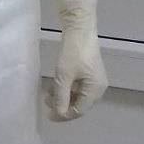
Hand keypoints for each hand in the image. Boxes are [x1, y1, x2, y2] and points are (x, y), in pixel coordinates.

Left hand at [42, 0, 107, 121]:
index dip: (63, 115)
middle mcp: (98, 87)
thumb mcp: (64, 76)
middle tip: (45, 102)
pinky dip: (66, 88)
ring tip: (47, 93)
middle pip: (79, 104)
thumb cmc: (73, 53)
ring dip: (62, 96)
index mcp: (95, 90)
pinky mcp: (89, 72)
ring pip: (77, 95)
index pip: (78, 111)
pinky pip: (78, 86)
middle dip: (62, 105)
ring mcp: (95, 79)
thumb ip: (60, 97)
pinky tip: (55, 85)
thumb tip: (59, 114)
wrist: (79, 28)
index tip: (47, 114)